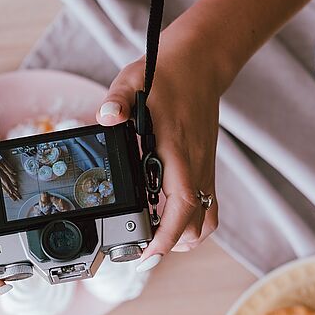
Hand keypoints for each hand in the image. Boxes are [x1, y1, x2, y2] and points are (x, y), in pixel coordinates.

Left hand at [96, 45, 220, 270]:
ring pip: (207, 220)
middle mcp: (197, 166)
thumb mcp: (132, 81)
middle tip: (143, 249)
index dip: (166, 238)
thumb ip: (117, 101)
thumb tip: (106, 117)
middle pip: (196, 226)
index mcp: (179, 153)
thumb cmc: (166, 73)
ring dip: (187, 237)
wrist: (201, 61)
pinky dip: (192, 221)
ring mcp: (205, 169)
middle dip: (172, 245)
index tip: (148, 254)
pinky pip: (207, 206)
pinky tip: (169, 216)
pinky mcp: (206, 167)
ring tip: (159, 239)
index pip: (181, 208)